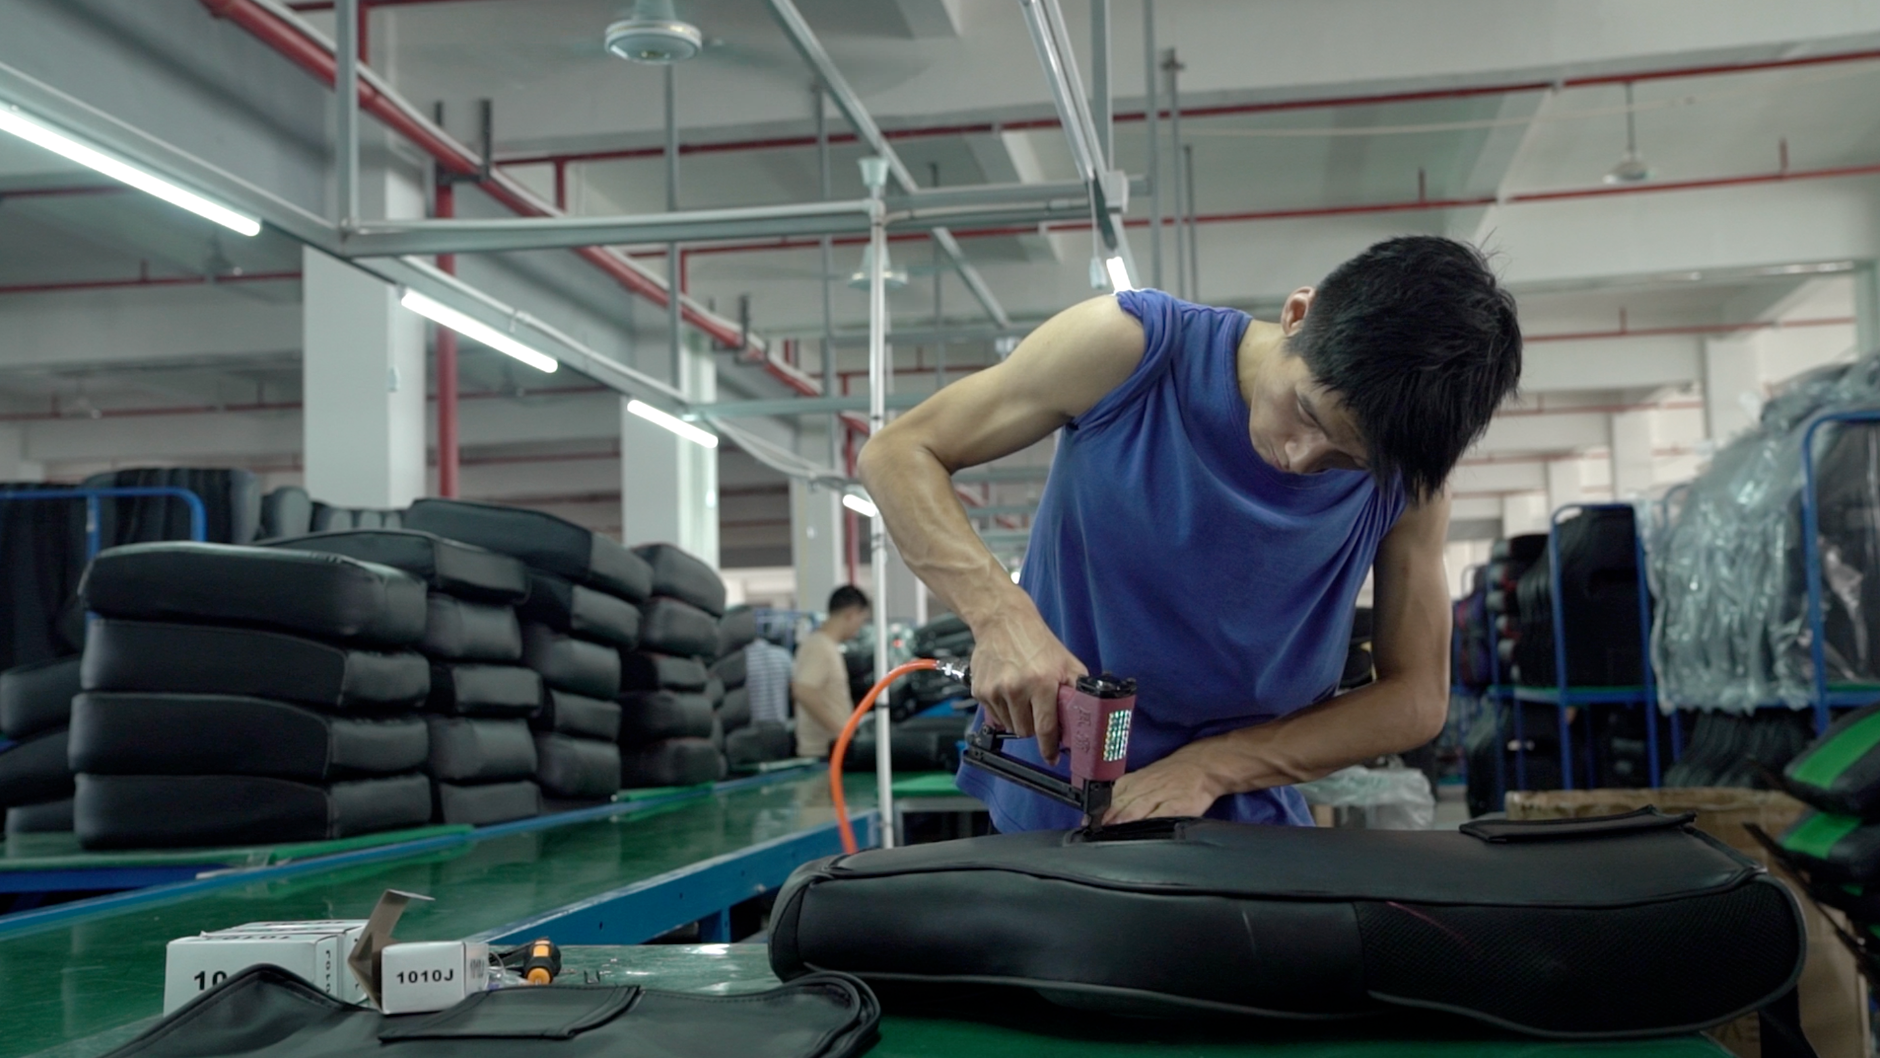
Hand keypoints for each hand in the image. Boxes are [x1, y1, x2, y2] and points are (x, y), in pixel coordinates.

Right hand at [967, 603, 1085, 763]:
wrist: (1002, 621)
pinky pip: (994, 715)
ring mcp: (995, 690)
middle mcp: (1016, 688)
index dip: (1049, 748)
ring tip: (1022, 696)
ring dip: (1018, 718)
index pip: (1045, 728)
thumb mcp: (1067, 662)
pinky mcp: (980, 690)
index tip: (1052, 757)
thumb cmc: (1036, 642)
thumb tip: (1086, 717)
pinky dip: (1003, 710)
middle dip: (1034, 726)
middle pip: (1026, 731)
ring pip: (1009, 726)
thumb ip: (1077, 691)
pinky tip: (1008, 691)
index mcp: (1041, 682)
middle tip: (1038, 710)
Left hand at [1102, 752, 1224, 824]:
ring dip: (1123, 818)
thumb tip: (1105, 812)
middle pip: (1121, 803)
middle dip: (1107, 817)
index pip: (1111, 795)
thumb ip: (1127, 793)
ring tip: (1111, 829)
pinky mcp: (1178, 804)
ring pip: (1138, 807)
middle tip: (1094, 829)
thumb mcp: (1145, 777)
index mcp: (1135, 781)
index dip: (1099, 810)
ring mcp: (1162, 795)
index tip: (1087, 822)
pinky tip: (1142, 830)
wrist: (1202, 765)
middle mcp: (1145, 787)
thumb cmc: (1171, 774)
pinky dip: (1150, 821)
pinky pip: (1162, 813)